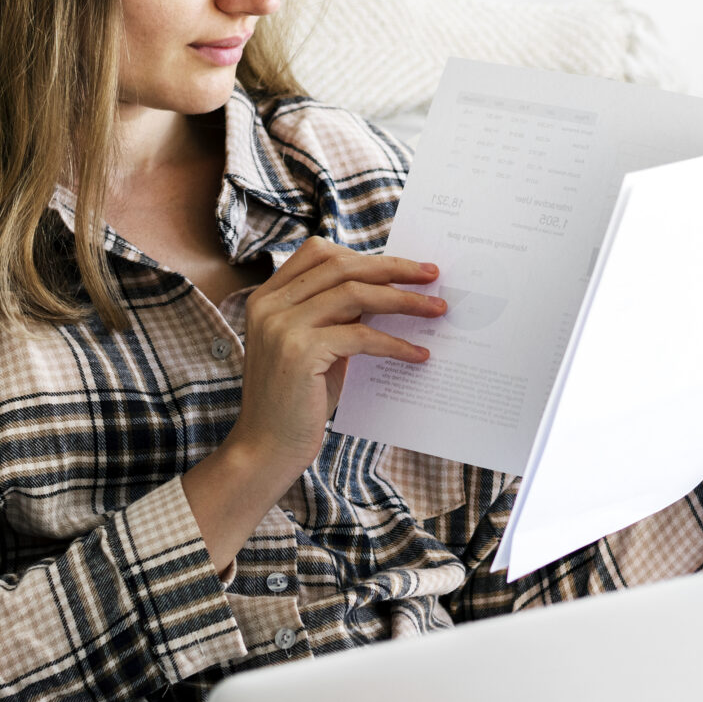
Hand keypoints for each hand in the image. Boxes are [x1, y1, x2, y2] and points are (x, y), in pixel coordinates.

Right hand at [183, 239, 445, 571]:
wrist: (266, 448)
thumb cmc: (297, 401)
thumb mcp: (313, 347)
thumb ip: (334, 316)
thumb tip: (385, 293)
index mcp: (268, 296)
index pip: (319, 253)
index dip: (364, 255)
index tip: (403, 266)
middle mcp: (270, 304)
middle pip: (342, 267)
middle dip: (394, 268)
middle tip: (432, 275)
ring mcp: (281, 325)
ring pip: (355, 294)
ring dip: (403, 301)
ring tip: (436, 310)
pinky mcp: (300, 351)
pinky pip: (361, 335)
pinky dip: (395, 343)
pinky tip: (418, 354)